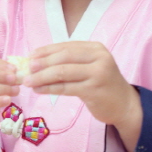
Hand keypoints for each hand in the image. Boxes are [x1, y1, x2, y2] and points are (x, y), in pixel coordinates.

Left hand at [25, 42, 141, 150]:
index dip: (46, 51)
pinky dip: (49, 88)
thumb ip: (70, 62)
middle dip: (42, 63)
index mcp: (96, 48)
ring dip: (42, 77)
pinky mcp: (94, 90)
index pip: (66, 46)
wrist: (125, 105)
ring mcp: (98, 73)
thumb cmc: (102, 85)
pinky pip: (66, 87)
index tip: (30, 56)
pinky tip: (39, 90)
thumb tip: (38, 61)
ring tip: (28, 82)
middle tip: (26, 69)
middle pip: (63, 57)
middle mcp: (99, 57)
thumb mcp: (90, 67)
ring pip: (63, 72)